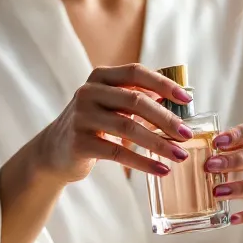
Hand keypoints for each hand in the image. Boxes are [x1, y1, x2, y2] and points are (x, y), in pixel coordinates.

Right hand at [36, 64, 193, 184]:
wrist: (54, 151)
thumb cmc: (93, 125)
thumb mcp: (111, 105)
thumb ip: (137, 98)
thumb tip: (179, 102)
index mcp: (100, 77)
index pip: (136, 72)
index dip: (163, 84)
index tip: (187, 99)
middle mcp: (88, 92)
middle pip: (135, 100)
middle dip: (166, 118)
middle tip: (187, 134)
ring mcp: (82, 117)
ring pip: (129, 127)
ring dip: (159, 143)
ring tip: (180, 155)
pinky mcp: (80, 143)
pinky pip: (118, 152)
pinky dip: (143, 162)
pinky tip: (161, 170)